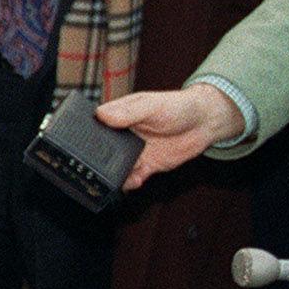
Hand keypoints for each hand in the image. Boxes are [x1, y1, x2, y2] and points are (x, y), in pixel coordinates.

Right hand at [95, 84, 242, 189]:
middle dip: (98, 161)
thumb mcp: (152, 105)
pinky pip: (133, 177)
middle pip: (102, 151)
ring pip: (115, 167)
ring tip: (117, 178)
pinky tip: (136, 180)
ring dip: (114, 175)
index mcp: (119, 116)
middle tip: (97, 167)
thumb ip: (128, 112)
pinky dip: (131, 182)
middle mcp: (123, 136)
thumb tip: (102, 115)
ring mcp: (134, 152)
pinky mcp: (147, 166)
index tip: (83, 145)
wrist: (205, 123)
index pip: (96, 127)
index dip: (87, 136)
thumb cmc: (179, 106)